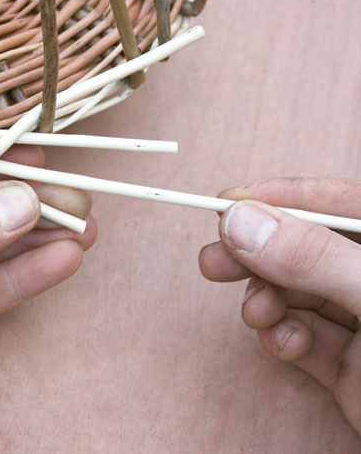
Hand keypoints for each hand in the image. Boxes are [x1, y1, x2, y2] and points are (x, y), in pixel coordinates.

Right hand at [199, 178, 360, 434]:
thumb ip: (313, 257)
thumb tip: (240, 222)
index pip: (339, 202)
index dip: (281, 198)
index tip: (226, 205)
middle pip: (307, 248)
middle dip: (258, 256)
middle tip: (213, 262)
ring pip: (297, 294)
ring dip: (266, 302)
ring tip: (257, 316)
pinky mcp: (349, 363)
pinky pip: (302, 337)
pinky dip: (281, 337)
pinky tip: (282, 344)